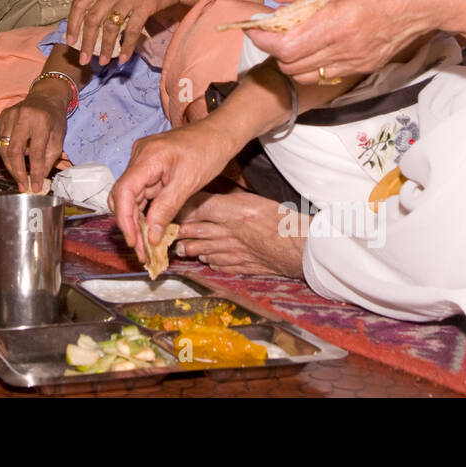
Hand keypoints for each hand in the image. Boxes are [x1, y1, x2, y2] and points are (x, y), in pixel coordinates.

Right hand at [0, 80, 70, 191]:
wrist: (45, 97)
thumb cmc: (54, 119)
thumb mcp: (59, 138)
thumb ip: (49, 158)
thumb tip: (39, 179)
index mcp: (41, 121)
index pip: (36, 152)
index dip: (36, 172)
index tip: (36, 187)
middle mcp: (23, 116)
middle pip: (14, 151)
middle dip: (18, 172)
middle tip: (23, 186)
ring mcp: (10, 115)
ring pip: (4, 148)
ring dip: (11, 166)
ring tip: (19, 178)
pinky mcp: (2, 116)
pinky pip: (1, 141)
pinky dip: (7, 154)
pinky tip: (14, 162)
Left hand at [65, 0, 206, 66]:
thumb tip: (86, 25)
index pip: (80, 3)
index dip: (72, 24)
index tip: (70, 41)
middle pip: (93, 18)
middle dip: (86, 42)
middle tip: (83, 59)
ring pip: (111, 26)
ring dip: (105, 47)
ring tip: (103, 61)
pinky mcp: (146, 3)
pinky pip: (132, 30)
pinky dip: (126, 46)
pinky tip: (124, 57)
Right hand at [110, 117, 245, 266]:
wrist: (219, 132)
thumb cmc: (208, 150)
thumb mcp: (189, 183)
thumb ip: (166, 209)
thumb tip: (150, 236)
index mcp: (147, 157)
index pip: (124, 192)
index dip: (125, 220)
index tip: (134, 242)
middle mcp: (139, 157)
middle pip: (123, 196)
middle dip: (130, 226)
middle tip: (142, 251)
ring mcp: (143, 162)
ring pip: (131, 197)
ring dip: (137, 221)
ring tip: (146, 246)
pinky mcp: (150, 167)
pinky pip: (142, 192)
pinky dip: (145, 211)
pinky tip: (151, 228)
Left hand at [174, 190, 305, 276]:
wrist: (299, 246)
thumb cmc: (279, 219)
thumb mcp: (253, 200)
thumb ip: (229, 201)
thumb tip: (208, 203)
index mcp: (230, 212)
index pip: (196, 208)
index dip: (181, 208)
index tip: (172, 207)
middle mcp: (226, 232)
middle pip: (192, 231)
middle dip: (178, 231)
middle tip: (166, 229)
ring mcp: (231, 252)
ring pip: (199, 250)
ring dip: (187, 248)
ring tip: (179, 247)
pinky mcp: (238, 266)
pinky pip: (215, 264)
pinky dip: (208, 260)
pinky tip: (205, 258)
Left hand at [246, 0, 451, 84]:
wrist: (432, 0)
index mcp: (337, 26)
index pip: (284, 47)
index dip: (262, 38)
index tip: (255, 24)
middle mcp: (344, 51)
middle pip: (290, 65)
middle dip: (273, 48)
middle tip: (272, 26)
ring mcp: (355, 62)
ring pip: (306, 75)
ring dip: (291, 59)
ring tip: (293, 34)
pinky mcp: (365, 66)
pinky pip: (327, 74)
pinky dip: (312, 63)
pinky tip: (317, 42)